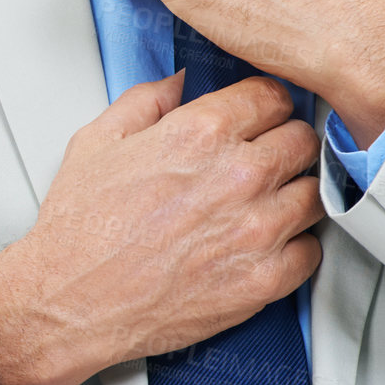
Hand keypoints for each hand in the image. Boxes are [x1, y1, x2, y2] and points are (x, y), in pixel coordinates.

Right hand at [0, 70, 323, 384]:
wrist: (70, 300)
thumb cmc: (78, 231)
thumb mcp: (95, 142)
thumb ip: (144, 101)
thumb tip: (175, 84)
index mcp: (199, 134)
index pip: (272, 96)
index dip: (264, 104)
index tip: (259, 116)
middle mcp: (237, 176)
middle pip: (302, 140)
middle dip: (283, 144)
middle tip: (264, 158)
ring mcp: (256, 230)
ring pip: (313, 193)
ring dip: (293, 193)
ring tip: (266, 201)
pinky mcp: (262, 279)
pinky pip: (311, 251)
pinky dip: (294, 245)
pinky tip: (268, 243)